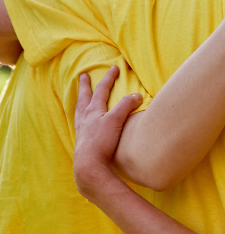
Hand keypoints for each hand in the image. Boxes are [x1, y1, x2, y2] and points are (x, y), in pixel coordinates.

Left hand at [73, 66, 142, 199]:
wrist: (89, 166)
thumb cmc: (101, 142)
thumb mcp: (116, 120)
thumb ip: (126, 105)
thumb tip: (137, 95)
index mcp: (93, 110)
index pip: (102, 89)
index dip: (109, 78)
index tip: (115, 67)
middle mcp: (85, 118)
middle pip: (84, 97)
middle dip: (85, 86)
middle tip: (83, 77)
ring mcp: (82, 130)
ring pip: (79, 111)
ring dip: (81, 101)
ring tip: (80, 98)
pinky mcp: (83, 141)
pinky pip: (80, 124)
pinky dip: (81, 118)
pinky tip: (84, 123)